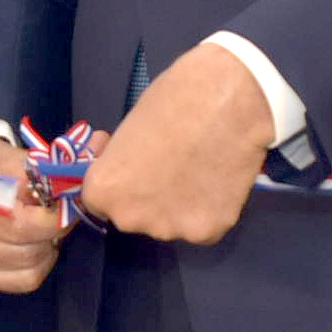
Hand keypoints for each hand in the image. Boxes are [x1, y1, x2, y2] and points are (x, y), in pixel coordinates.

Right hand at [0, 132, 65, 294]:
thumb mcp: (11, 158)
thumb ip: (42, 175)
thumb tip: (75, 190)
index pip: (22, 226)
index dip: (54, 220)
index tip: (67, 207)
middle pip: (26, 252)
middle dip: (53, 235)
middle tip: (60, 219)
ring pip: (26, 271)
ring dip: (46, 251)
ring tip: (44, 232)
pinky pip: (17, 282)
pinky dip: (34, 267)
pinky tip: (32, 248)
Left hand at [77, 48, 275, 245]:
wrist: (230, 100)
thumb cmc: (174, 99)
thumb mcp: (129, 128)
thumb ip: (124, 162)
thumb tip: (127, 170)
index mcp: (103, 190)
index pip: (100, 201)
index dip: (121, 182)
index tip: (138, 167)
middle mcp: (130, 218)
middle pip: (136, 216)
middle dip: (149, 199)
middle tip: (172, 167)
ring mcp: (171, 229)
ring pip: (172, 223)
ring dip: (181, 206)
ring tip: (201, 169)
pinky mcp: (209, 233)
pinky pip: (205, 226)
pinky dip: (211, 208)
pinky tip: (220, 180)